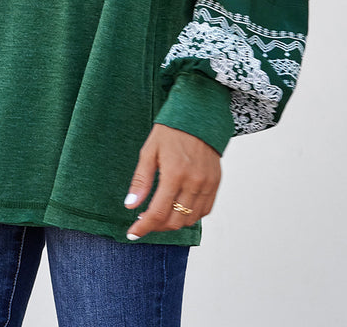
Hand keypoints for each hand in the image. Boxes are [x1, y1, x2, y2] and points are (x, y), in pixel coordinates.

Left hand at [123, 124, 220, 238]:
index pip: (158, 212)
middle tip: (144, 220)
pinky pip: (205, 210)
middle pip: (175, 221)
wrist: (199, 114)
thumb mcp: (149, 151)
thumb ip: (141, 180)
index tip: (133, 233)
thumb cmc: (171, 130)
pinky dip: (191, 215)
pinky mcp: (216, 182)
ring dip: (173, 222)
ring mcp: (207, 184)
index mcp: (174, 173)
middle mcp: (193, 182)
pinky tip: (179, 208)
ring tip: (160, 214)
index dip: (144, 227)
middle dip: (157, 226)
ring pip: (190, 219)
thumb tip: (130, 205)